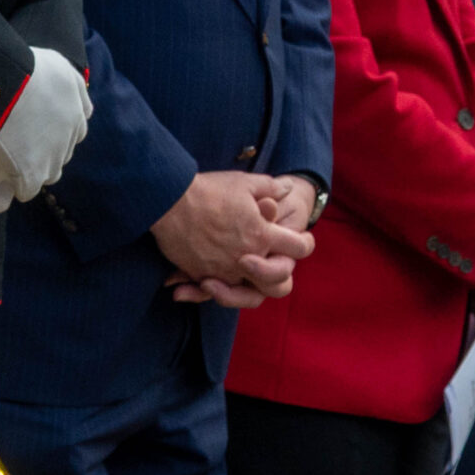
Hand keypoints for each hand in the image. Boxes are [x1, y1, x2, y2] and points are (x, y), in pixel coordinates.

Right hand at [0, 47, 93, 215]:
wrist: (1, 83)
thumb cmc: (25, 68)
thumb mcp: (59, 66)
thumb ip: (75, 87)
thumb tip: (85, 109)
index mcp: (77, 112)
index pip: (74, 131)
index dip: (55, 132)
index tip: (36, 128)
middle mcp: (69, 137)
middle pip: (61, 154)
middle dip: (45, 151)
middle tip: (19, 142)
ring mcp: (51, 158)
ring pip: (47, 174)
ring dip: (33, 169)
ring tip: (9, 159)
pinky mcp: (30, 175)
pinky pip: (26, 190)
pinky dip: (15, 185)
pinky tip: (2, 173)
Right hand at [150, 171, 313, 302]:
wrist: (169, 201)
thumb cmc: (209, 189)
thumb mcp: (244, 182)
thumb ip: (270, 187)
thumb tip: (288, 188)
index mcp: (263, 235)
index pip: (298, 248)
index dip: (305, 244)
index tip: (302, 240)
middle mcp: (248, 258)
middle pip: (279, 281)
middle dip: (280, 272)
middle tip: (273, 260)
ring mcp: (225, 271)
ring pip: (248, 291)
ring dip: (249, 283)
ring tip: (240, 269)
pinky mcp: (202, 275)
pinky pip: (216, 290)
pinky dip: (215, 286)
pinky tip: (211, 278)